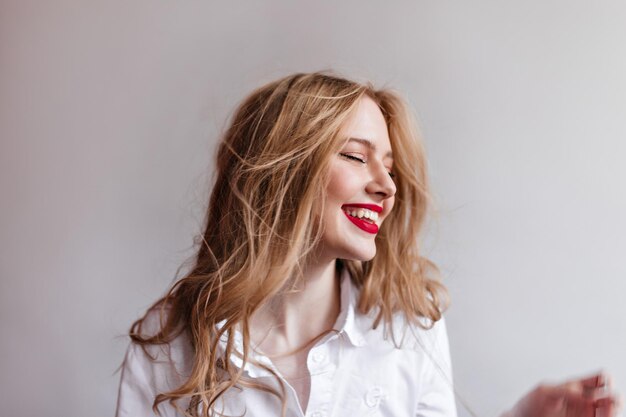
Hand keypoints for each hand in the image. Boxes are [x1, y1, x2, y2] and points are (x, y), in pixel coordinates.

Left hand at [503, 372, 619, 416]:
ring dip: (613, 410)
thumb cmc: (529, 404)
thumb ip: (566, 391)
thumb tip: (585, 395)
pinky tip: (603, 416)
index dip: (605, 379)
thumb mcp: (545, 391)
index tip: (604, 383)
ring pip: (609, 412)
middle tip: (610, 401)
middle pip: (610, 397)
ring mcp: (584, 414)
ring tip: (608, 411)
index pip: (600, 378)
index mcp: (576, 387)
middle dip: (614, 398)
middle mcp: (584, 401)